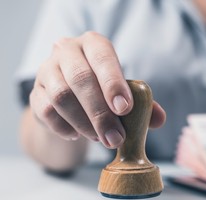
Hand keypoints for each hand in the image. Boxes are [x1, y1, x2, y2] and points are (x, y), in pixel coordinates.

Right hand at [30, 31, 164, 147]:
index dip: (113, 83)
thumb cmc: (104, 91)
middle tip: (115, 138)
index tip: (124, 109)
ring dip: (84, 123)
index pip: (103, 57)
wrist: (72, 99)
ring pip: (61, 97)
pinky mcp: (35, 92)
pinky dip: (65, 128)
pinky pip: (46, 111)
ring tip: (100, 139)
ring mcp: (47, 70)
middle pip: (80, 79)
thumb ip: (143, 104)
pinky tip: (78, 136)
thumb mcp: (124, 93)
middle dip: (100, 113)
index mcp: (94, 44)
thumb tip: (159, 119)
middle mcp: (67, 51)